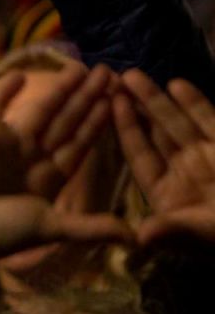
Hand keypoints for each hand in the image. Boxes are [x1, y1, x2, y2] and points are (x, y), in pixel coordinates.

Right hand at [0, 64, 131, 282]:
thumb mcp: (52, 228)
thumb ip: (91, 227)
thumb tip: (135, 239)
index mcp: (47, 180)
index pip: (79, 145)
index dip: (99, 123)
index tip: (118, 101)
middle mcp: (30, 159)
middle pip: (65, 123)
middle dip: (87, 99)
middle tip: (109, 72)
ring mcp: (6, 144)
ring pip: (39, 110)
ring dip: (59, 89)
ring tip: (82, 67)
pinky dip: (5, 90)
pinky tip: (23, 73)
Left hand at [114, 70, 214, 244]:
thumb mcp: (199, 236)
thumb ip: (170, 232)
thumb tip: (140, 238)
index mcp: (165, 191)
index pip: (139, 154)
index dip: (125, 129)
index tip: (109, 105)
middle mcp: (182, 169)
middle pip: (153, 132)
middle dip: (134, 107)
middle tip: (112, 79)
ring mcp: (206, 155)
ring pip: (176, 122)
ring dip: (156, 99)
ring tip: (133, 75)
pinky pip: (209, 120)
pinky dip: (194, 103)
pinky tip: (177, 83)